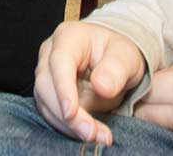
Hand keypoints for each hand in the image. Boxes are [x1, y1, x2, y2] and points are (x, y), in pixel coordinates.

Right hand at [31, 21, 147, 145]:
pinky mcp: (47, 94)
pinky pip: (51, 113)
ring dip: (69, 125)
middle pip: (47, 85)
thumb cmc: (119, 56)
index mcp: (68, 37)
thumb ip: (116, 70)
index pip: (59, 62)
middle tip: (91, 133)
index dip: (63, 89)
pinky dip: (68, 127)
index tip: (72, 113)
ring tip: (97, 136)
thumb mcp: (126, 57)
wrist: (114, 63)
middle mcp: (50, 53)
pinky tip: (88, 133)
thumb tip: (101, 87)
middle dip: (68, 114)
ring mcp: (46, 74)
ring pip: (46, 103)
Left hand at [133, 56, 172, 155]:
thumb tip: (164, 71)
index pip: (147, 86)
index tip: (146, 84)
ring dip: (152, 122)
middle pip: (142, 111)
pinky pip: (169, 142)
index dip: (143, 84)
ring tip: (163, 114)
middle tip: (148, 101)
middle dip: (141, 105)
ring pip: (152, 129)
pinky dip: (168, 136)